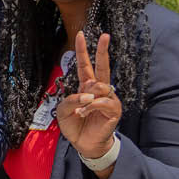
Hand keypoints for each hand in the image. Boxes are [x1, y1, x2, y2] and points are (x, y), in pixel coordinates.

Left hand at [55, 31, 120, 164]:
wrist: (84, 144)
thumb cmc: (75, 125)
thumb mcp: (63, 110)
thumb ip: (71, 99)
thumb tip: (87, 94)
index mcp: (86, 87)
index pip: (86, 65)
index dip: (83, 50)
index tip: (81, 34)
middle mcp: (100, 90)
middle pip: (103, 66)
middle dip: (103, 50)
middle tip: (104, 35)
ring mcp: (108, 99)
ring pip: (100, 86)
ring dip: (87, 96)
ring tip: (81, 109)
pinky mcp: (114, 109)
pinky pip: (102, 101)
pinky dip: (90, 107)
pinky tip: (84, 114)